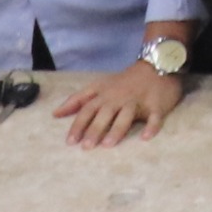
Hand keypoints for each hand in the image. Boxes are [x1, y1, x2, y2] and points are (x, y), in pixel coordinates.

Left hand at [53, 62, 184, 148]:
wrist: (157, 65)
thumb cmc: (124, 81)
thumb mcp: (98, 86)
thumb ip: (77, 100)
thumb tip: (55, 114)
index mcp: (104, 95)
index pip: (88, 110)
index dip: (78, 125)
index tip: (71, 141)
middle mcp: (119, 98)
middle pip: (105, 114)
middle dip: (95, 129)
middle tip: (87, 146)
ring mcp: (138, 101)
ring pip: (127, 115)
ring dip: (117, 129)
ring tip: (109, 144)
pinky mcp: (156, 104)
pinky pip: (154, 116)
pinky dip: (151, 126)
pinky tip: (146, 137)